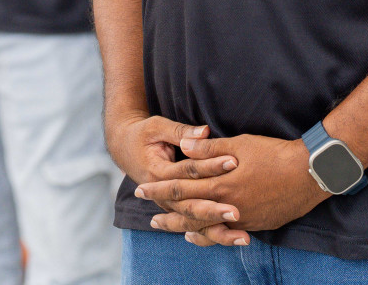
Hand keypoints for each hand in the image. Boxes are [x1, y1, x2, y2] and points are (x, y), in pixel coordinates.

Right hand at [107, 115, 240, 235]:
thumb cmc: (143, 135)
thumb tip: (205, 132)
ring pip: (194, 224)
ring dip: (218, 231)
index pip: (188, 171)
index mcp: (157, 173)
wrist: (125, 149)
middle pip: (191, 205)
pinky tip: (235, 240)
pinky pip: (196, 228)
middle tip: (237, 213)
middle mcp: (162, 196)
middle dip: (215, 210)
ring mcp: (169, 207)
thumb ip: (182, 132)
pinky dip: (214, 235)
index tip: (234, 162)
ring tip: (243, 237)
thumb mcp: (158, 128)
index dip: (210, 165)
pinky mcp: (177, 211)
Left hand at [134, 134, 325, 247]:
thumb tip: (183, 146)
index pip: (181, 188)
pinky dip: (209, 235)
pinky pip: (224, 233)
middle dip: (167, 213)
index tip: (141, 190)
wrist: (310, 173)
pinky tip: (202, 235)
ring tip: (169, 228)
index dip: (159, 189)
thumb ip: (209, 150)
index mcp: (220, 185)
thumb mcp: (240, 144)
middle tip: (149, 217)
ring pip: (205, 227)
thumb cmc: (275, 154)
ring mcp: (242, 218)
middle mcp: (227, 206)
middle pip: (189, 212)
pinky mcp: (256, 224)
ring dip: (184, 227)